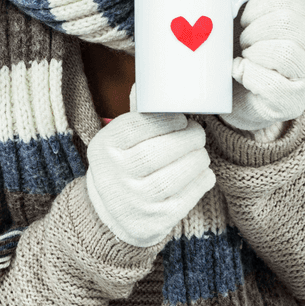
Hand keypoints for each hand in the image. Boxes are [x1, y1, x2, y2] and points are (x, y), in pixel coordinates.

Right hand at [85, 108, 213, 246]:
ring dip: (196, 159)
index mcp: (103, 148)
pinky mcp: (153, 221)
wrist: (112, 213)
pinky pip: (186, 198)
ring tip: (200, 152)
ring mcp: (133, 202)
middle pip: (157, 152)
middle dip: (187, 138)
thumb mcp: (119, 140)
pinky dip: (200, 181)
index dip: (165, 119)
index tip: (181, 118)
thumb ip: (137, 115)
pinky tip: (201, 172)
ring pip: (174, 176)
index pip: (136, 127)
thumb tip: (148, 84)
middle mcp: (113, 176)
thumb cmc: (124, 164)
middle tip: (197, 133)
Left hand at [219, 0, 304, 132]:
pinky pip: (269, 82)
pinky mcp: (293, 103)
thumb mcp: (255, 16)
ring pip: (282, 51)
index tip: (243, 18)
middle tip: (243, 41)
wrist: (241, 97)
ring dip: (251, 52)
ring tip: (245, 56)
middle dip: (252, 30)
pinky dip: (247, 75)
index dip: (254, 6)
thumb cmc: (250, 49)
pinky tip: (242, 74)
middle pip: (285, 23)